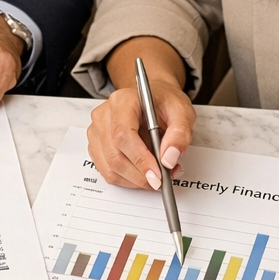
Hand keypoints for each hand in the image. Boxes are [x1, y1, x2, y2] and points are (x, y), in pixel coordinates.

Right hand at [87, 75, 195, 190]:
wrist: (153, 99)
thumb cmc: (164, 102)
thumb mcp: (182, 112)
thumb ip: (179, 134)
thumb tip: (169, 159)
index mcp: (123, 101)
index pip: (123, 135)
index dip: (140, 159)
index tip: (157, 174)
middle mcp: (104, 115)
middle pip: (114, 155)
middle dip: (140, 175)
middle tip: (161, 180)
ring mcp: (97, 131)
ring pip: (110, 167)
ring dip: (135, 180)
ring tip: (156, 174)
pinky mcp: (96, 145)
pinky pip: (108, 171)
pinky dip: (128, 179)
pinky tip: (143, 172)